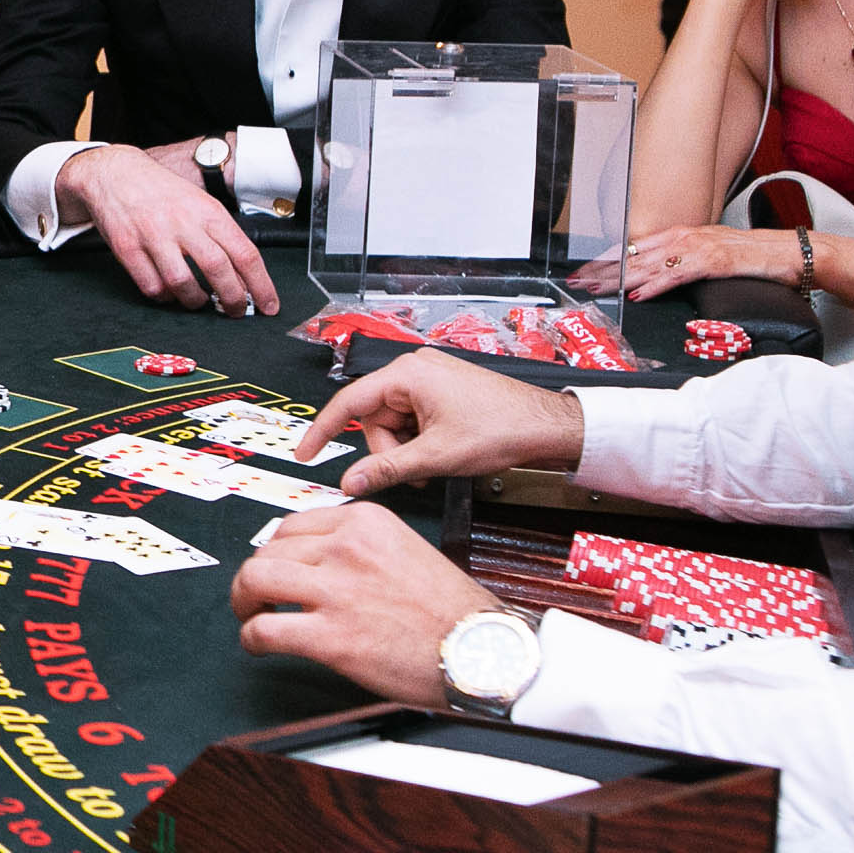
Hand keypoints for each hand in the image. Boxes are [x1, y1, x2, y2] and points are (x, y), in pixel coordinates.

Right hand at [56, 143, 275, 315]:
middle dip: (232, 299)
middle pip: (218, 269)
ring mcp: (153, 235)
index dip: (261, 285)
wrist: (115, 173)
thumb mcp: (200, 203)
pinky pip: (152, 286)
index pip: (244, 253)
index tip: (269, 306)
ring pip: (182, 283)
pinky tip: (168, 291)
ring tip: (198, 300)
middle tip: (235, 311)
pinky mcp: (127, 248)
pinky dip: (164, 297)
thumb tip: (245, 276)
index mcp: (207, 211)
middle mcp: (182, 222)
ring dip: (195, 301)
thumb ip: (220, 236)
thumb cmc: (162, 192)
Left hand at [229, 503, 497, 707]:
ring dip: (244, 600)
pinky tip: (260, 644)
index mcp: (366, 523)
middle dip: (256, 574)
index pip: (294, 525)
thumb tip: (316, 559)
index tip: (279, 568)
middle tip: (257, 595)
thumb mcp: (406, 550)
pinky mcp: (330, 635)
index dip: (278, 550)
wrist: (483, 651)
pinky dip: (252, 638)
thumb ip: (361, 547)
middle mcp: (347, 548)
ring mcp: (336, 590)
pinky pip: (265, 629)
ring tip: (251, 615)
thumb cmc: (452, 611)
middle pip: (269, 549)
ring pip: (255, 579)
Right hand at [293, 348, 585, 497]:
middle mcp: (415, 370)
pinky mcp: (443, 390)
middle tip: (413, 471)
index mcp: (407, 374)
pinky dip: (420, 440)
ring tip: (435, 463)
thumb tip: (350, 482)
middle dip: (389, 449)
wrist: (547, 427)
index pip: (348, 402)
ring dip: (407, 448)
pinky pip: (413, 418)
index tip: (306, 453)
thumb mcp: (437, 456)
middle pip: (375, 417)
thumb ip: (387, 469)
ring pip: (394, 422)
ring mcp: (430, 379)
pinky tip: (441, 452)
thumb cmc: (501, 430)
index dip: (322, 430)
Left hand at [601, 223, 797, 301]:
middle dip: (603, 270)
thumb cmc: (752, 255)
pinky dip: (654, 286)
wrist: (788, 252)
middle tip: (578, 282)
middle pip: (635, 255)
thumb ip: (682, 261)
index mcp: (682, 234)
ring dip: (619, 279)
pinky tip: (637, 294)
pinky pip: (676, 275)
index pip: (636, 247)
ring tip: (596, 289)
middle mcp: (686, 237)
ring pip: (649, 265)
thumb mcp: (710, 254)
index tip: (585, 271)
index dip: (607, 260)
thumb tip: (655, 276)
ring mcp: (698, 248)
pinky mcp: (713, 262)